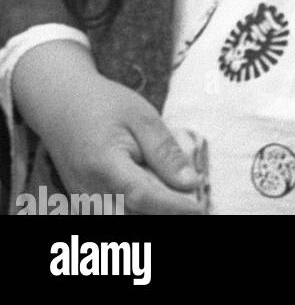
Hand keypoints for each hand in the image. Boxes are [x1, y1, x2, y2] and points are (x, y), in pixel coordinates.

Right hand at [12, 41, 204, 214]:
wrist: (62, 105)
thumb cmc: (104, 104)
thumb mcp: (142, 117)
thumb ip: (165, 151)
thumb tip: (192, 183)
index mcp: (104, 165)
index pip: (143, 196)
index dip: (174, 207)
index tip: (201, 209)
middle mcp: (90, 192)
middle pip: (135, 216)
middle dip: (167, 213)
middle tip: (195, 201)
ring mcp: (85, 202)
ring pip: (126, 220)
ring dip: (153, 212)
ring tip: (178, 196)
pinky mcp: (87, 205)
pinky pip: (116, 215)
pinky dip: (138, 210)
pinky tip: (157, 195)